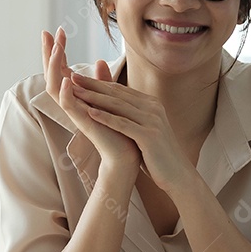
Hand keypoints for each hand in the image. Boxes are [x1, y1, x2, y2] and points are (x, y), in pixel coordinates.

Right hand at [41, 28, 138, 169]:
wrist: (126, 154)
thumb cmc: (119, 129)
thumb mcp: (110, 98)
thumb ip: (102, 81)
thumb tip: (100, 61)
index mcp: (78, 96)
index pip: (62, 69)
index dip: (58, 50)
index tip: (57, 30)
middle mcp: (72, 102)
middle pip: (53, 74)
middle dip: (49, 53)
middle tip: (47, 32)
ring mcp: (75, 112)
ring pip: (55, 87)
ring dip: (54, 68)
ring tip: (55, 49)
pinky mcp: (82, 123)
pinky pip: (68, 107)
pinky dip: (66, 94)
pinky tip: (67, 80)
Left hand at [68, 73, 193, 196]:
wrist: (177, 174)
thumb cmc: (158, 154)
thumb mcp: (146, 129)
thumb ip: (135, 115)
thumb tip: (117, 106)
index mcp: (151, 104)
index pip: (120, 90)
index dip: (99, 82)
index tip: (79, 77)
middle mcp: (153, 108)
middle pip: (118, 94)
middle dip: (94, 85)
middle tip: (73, 77)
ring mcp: (152, 121)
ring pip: (118, 106)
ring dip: (95, 98)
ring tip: (76, 92)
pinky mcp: (149, 136)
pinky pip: (123, 124)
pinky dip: (106, 118)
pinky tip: (90, 113)